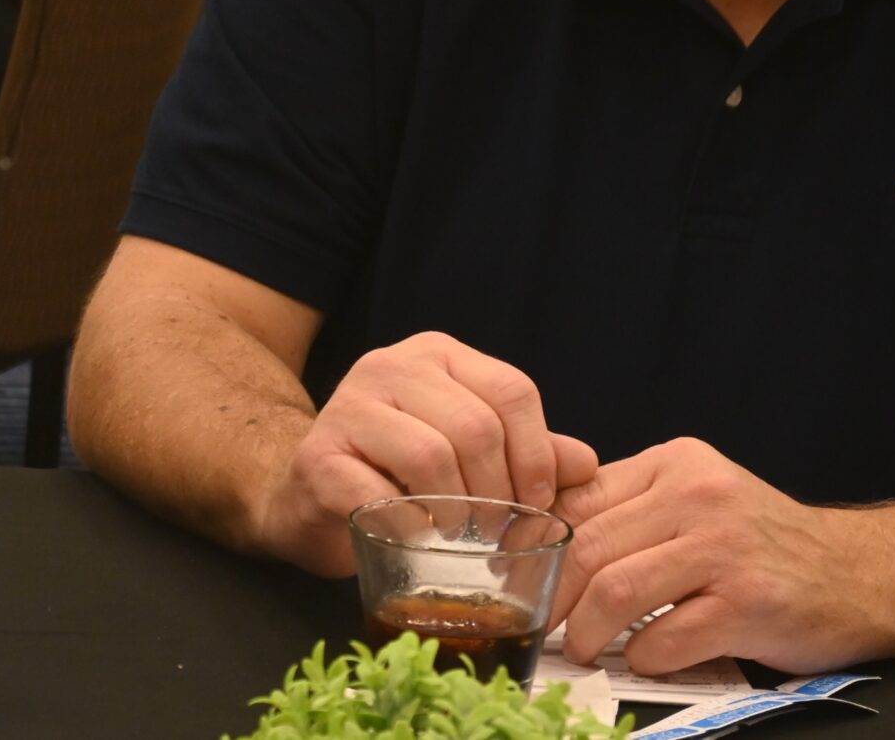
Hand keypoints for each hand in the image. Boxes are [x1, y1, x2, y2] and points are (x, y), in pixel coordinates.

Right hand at [258, 331, 597, 576]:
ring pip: (431, 456)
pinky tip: (417, 539)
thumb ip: (527, 453)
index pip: (511, 389)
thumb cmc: (397, 474)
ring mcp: (347, 406)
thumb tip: (587, 463)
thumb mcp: (470, 453)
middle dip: (499, 491)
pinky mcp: (318, 456)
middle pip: (475, 426)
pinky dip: (411, 528)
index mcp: (436, 355)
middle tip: (497, 530)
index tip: (537, 502)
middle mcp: (389, 366)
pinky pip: (381, 496)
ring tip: (459, 536)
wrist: (308, 496)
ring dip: (457, 512)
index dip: (538, 454)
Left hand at [552, 437, 877, 675]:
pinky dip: (644, 656)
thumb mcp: (697, 500)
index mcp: (674, 464)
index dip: (538, 545)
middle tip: (543, 622)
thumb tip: (544, 530)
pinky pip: (667, 637)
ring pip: (617, 589)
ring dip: (588, 630)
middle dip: (554, 595)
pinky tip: (645, 657)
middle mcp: (697, 497)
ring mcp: (725, 549)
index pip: (579, 500)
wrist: (865, 575)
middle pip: (589, 547)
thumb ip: (631, 506)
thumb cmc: (767, 545)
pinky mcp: (749, 603)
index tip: (517, 576)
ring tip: (584, 647)